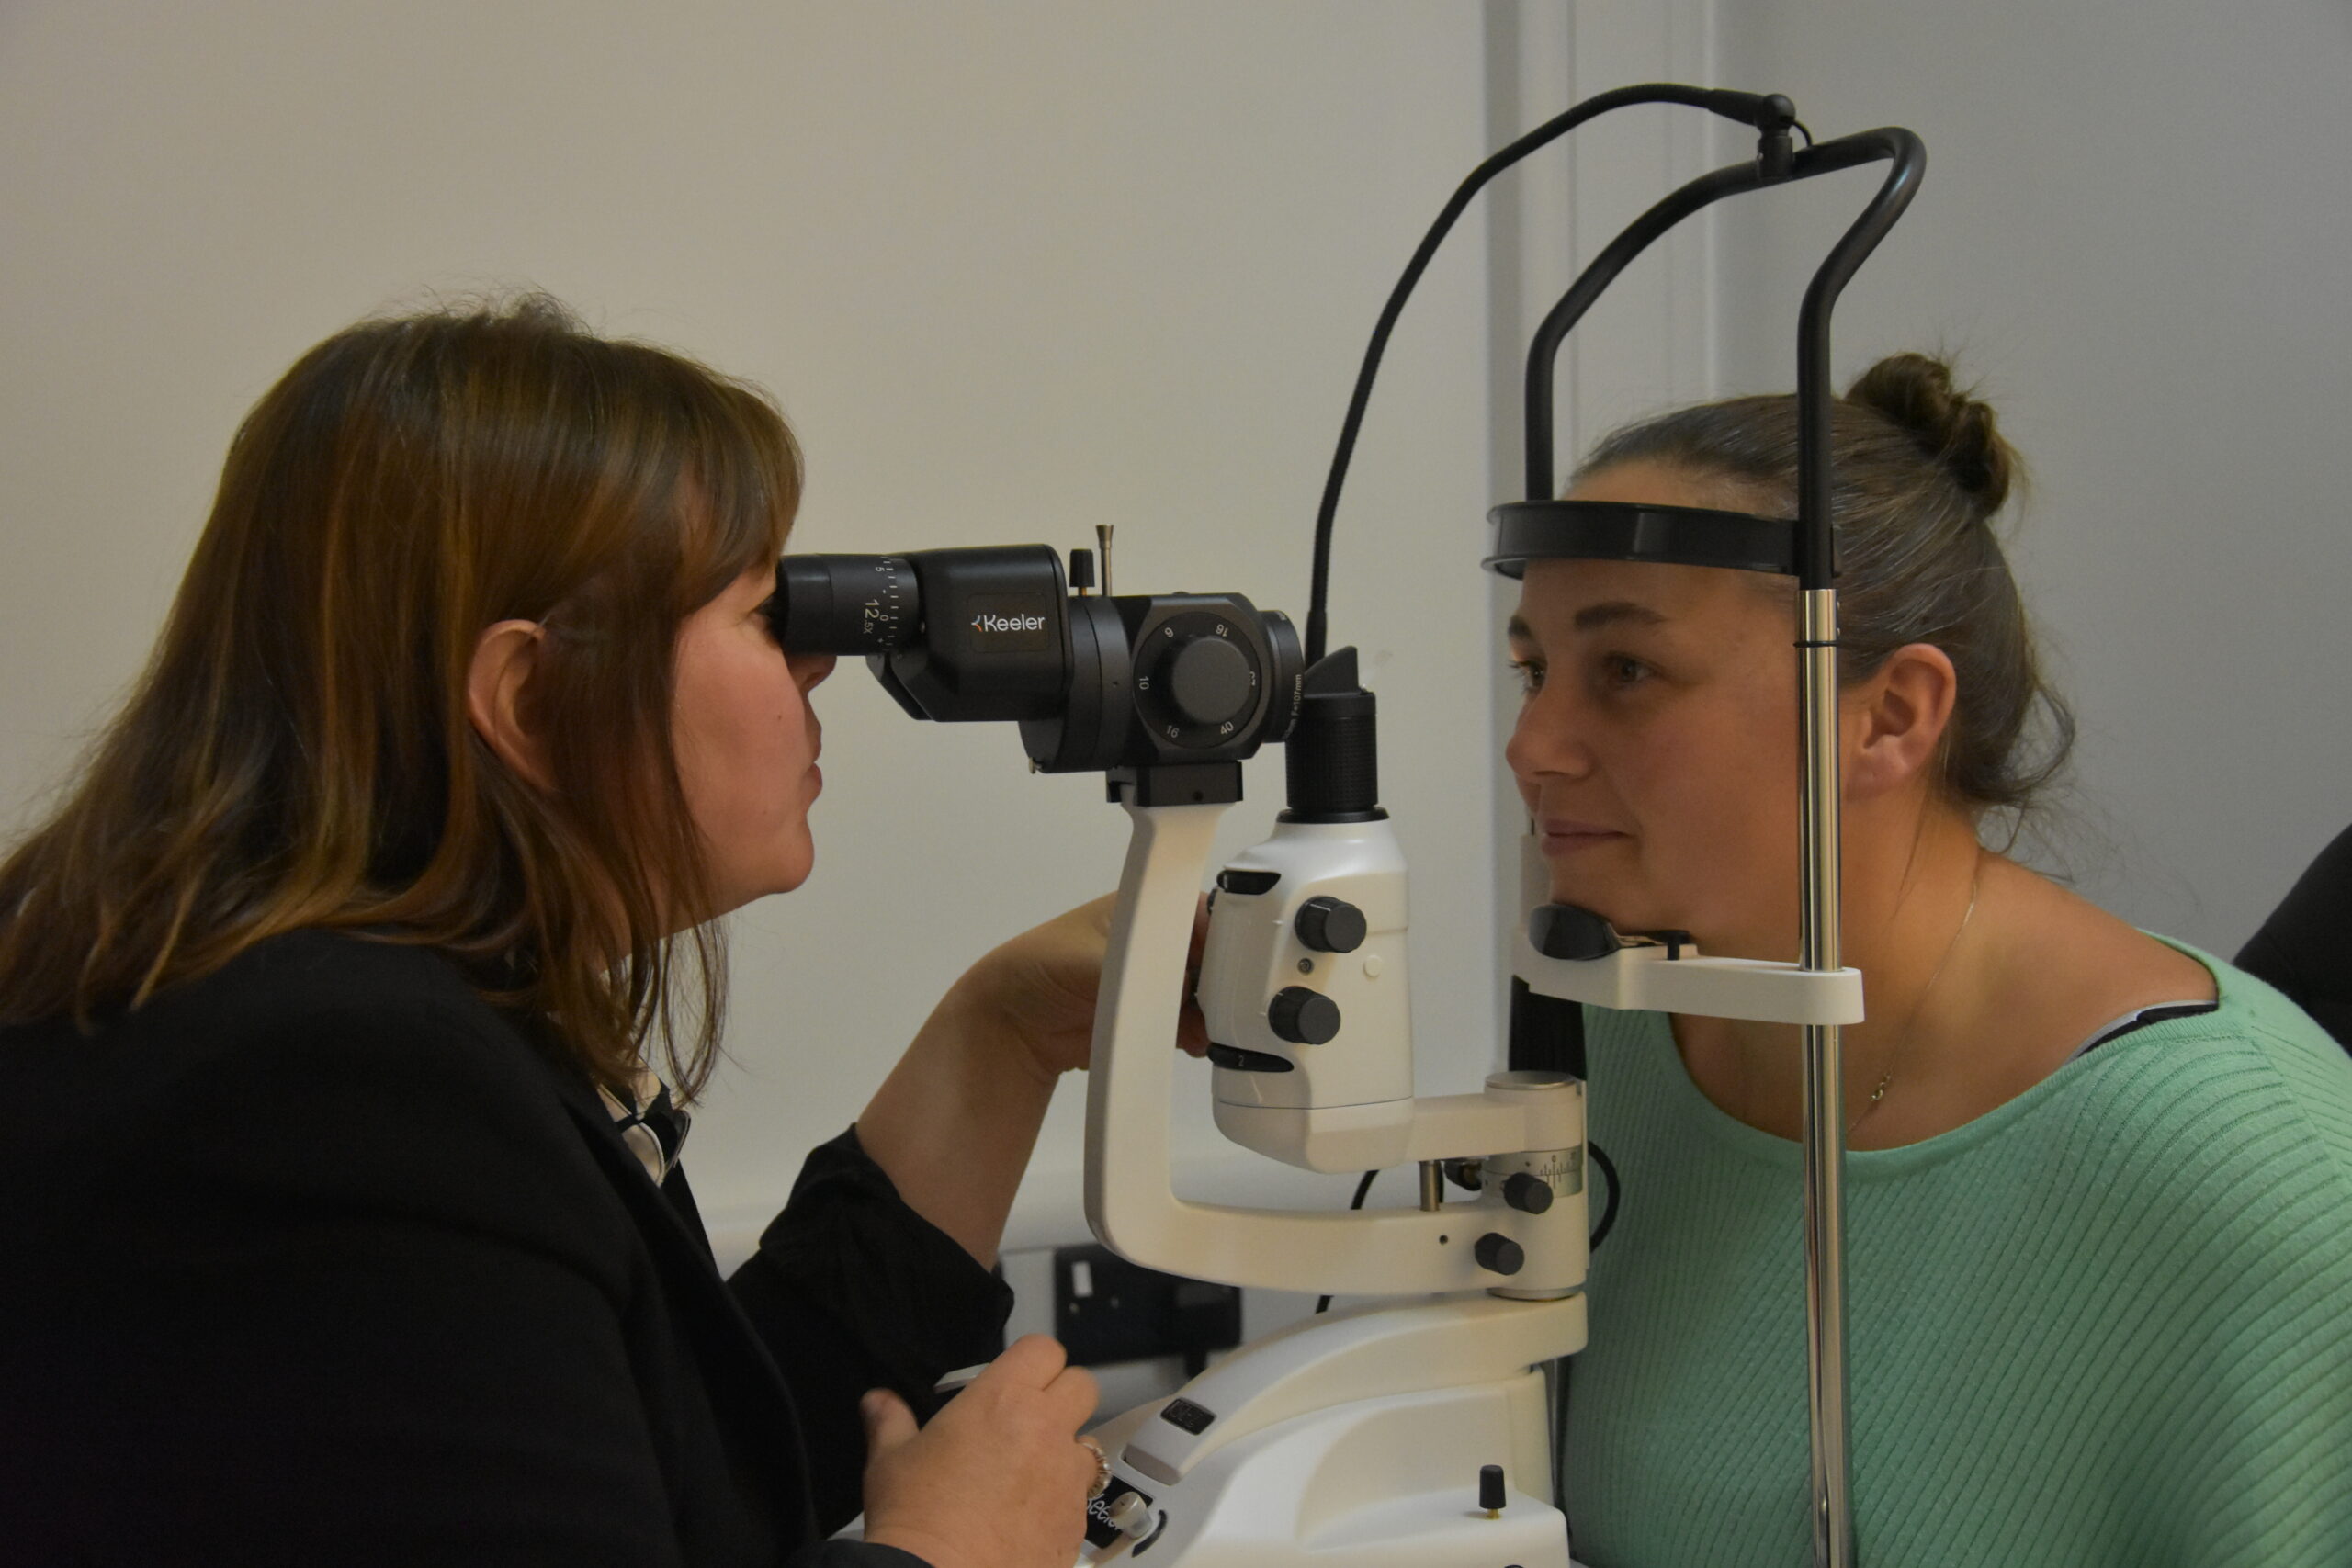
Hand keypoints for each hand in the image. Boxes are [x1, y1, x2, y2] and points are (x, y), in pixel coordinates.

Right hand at [860, 1335, 1100, 1567]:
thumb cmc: (915, 1518)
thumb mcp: (890, 1461)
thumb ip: (890, 1421)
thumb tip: (877, 1402)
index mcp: (1002, 1399)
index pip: (1043, 1350)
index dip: (1032, 1361)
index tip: (1015, 1378)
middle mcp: (1044, 1430)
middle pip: (1082, 1386)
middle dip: (1061, 1397)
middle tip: (1028, 1419)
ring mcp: (1066, 1478)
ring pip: (1087, 1445)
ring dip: (1065, 1453)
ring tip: (1028, 1476)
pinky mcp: (1075, 1522)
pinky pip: (1080, 1500)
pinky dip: (1061, 1502)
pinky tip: (1026, 1518)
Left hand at [951, 892, 1209, 1080]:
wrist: (1014, 1022)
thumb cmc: (1044, 967)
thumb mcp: (1098, 961)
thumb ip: (1145, 973)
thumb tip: (1187, 990)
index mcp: (1152, 906)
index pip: (1211, 914)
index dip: (1230, 940)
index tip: (1238, 970)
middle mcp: (1163, 939)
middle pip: (1218, 956)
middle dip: (1224, 983)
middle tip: (1227, 1007)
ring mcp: (1162, 979)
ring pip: (1209, 992)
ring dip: (1214, 1014)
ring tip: (1210, 1030)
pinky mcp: (1156, 1015)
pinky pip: (1194, 1022)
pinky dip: (1199, 1034)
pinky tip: (1197, 1043)